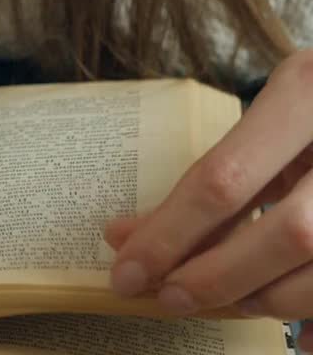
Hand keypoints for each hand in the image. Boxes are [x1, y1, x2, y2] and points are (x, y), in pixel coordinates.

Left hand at [104, 50, 312, 348]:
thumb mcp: (272, 114)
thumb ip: (211, 175)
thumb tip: (125, 238)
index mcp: (308, 92)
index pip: (224, 179)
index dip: (169, 236)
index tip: (126, 272)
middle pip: (286, 235)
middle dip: (217, 277)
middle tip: (169, 297)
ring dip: (266, 299)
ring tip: (226, 298)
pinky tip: (290, 327)